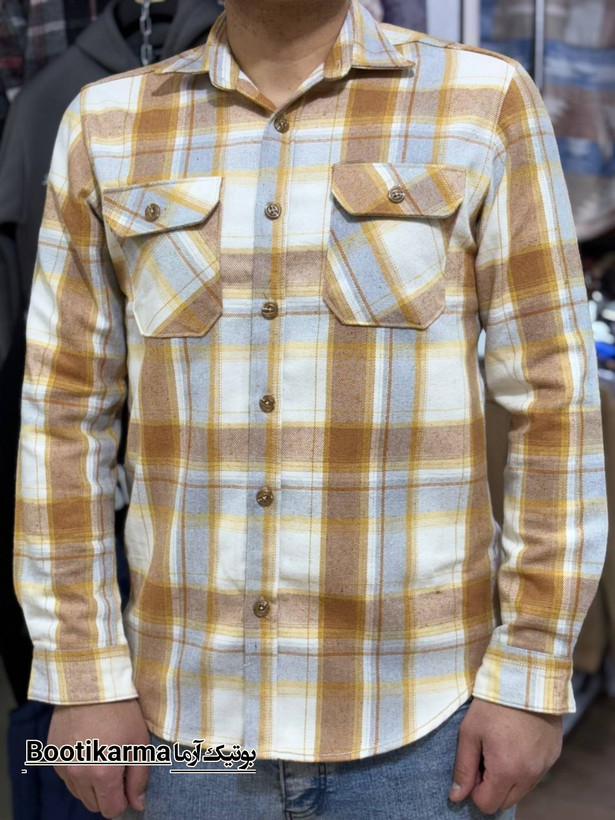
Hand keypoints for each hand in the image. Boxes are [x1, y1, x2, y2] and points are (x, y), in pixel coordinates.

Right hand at [48, 699, 150, 817]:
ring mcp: (62, 766)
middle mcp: (79, 775)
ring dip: (91, 784)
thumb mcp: (139, 742)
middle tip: (117, 769)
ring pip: (79, 792)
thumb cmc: (121, 711)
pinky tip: (88, 750)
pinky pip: (67, 776)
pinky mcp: (52, 755)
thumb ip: (139, 778)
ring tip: (103, 757)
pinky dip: (78, 771)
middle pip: (93, 804)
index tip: (128, 784)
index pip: (111, 809)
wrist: (91, 683)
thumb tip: (138, 805)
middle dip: (107, 794)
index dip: (123, 801)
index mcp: (103, 774)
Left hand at [448, 697, 562, 813]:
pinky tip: (517, 743)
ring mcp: (544, 766)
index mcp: (506, 771)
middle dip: (491, 787)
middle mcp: (529, 775)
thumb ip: (464, 768)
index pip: (487, 804)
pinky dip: (524, 768)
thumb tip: (457, 797)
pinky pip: (535, 775)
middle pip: (505, 802)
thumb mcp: (469, 732)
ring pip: (522, 790)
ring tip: (501, 747)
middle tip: (486, 756)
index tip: (474, 765)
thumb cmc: (492, 705)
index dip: (475, 788)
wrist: (525, 679)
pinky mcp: (553, 756)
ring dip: (508, 779)